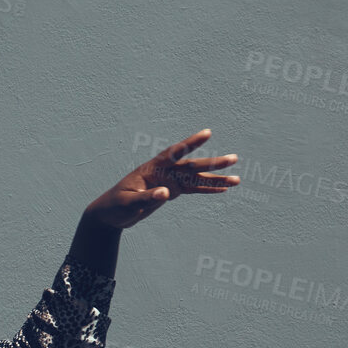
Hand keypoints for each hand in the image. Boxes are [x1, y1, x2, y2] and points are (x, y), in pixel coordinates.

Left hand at [83, 128, 239, 229]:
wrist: (110, 214)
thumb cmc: (115, 205)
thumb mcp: (128, 203)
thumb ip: (146, 197)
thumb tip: (167, 193)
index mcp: (152, 169)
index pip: (173, 153)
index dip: (190, 143)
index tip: (208, 133)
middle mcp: (164, 172)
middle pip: (191, 166)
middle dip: (213, 163)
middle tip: (234, 159)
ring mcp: (170, 181)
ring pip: (197, 178)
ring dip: (216, 179)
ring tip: (237, 180)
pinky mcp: (172, 191)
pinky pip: (193, 189)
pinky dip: (207, 190)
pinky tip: (224, 189)